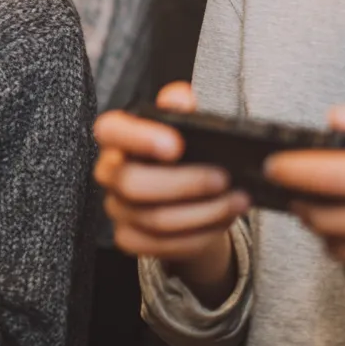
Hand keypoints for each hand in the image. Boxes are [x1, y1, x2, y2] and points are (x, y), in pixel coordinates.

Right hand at [94, 82, 246, 307]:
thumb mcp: (185, 126)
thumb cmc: (186, 156)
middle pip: (132, 184)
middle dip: (184, 183)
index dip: (137, 138)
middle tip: (224, 178)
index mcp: (118, 138)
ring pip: (153, 220)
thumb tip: (180, 98)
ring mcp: (117, 209)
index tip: (176, 144)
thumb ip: (179, 106)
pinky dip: (197, 237)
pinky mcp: (129, 239)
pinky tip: (221, 222)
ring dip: (202, 213)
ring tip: (236, 201)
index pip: (108, 130)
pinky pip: (160, 247)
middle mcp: (110, 172)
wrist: (190, 198)